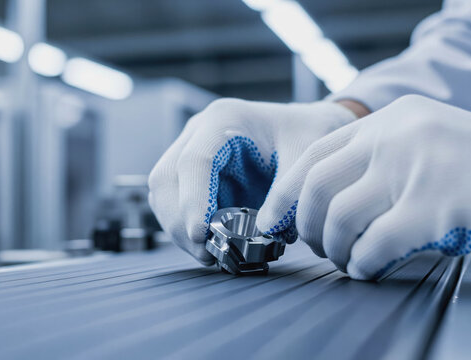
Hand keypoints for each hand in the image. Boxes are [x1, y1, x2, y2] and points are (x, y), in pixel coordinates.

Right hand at [148, 98, 356, 263]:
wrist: (305, 127)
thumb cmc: (306, 133)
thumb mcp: (308, 155)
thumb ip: (290, 192)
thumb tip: (265, 229)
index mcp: (224, 119)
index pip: (195, 160)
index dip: (193, 200)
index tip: (200, 235)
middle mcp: (199, 133)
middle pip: (166, 178)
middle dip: (178, 222)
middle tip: (206, 254)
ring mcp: (190, 152)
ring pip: (163, 193)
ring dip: (178, 229)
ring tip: (209, 255)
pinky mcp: (192, 175)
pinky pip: (174, 204)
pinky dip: (185, 228)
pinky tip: (208, 245)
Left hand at [259, 95, 470, 279]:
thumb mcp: (420, 144)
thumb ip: (372, 159)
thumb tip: (312, 202)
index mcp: (390, 120)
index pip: (315, 155)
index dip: (283, 193)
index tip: (270, 220)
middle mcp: (399, 136)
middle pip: (318, 186)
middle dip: (306, 226)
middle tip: (316, 246)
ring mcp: (419, 168)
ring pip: (340, 217)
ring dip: (335, 250)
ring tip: (348, 260)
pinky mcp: (439, 207)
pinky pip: (375, 244)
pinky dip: (362, 264)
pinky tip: (368, 268)